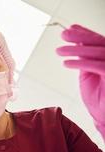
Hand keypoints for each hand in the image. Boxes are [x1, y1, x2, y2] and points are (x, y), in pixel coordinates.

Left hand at [56, 24, 104, 140]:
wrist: (103, 115)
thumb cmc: (97, 96)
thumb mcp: (87, 73)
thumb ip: (84, 59)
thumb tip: (76, 43)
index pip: (98, 41)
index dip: (85, 33)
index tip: (71, 28)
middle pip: (99, 42)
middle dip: (80, 37)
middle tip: (63, 35)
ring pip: (97, 52)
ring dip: (76, 50)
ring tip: (59, 51)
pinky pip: (98, 66)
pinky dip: (81, 63)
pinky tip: (66, 63)